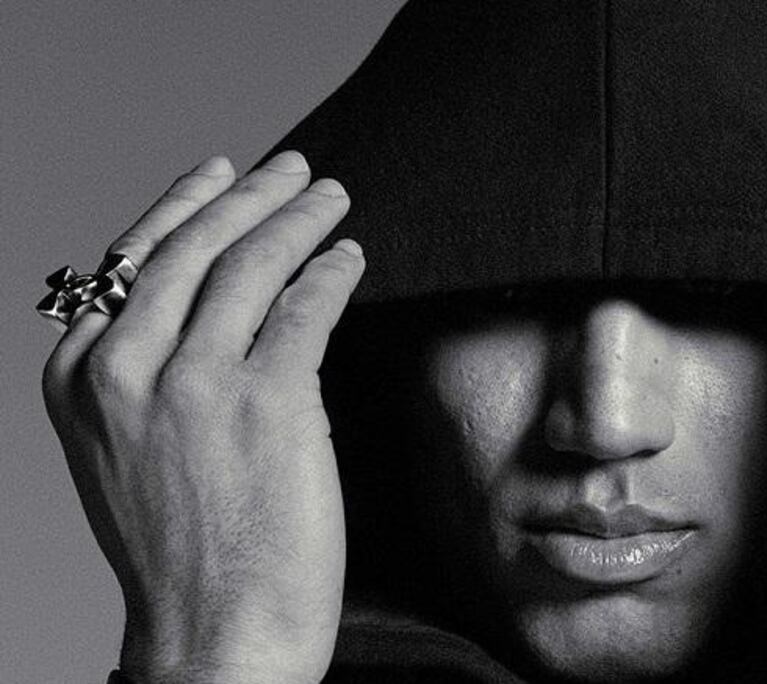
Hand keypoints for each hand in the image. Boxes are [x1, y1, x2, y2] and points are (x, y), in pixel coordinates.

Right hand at [42, 152, 363, 682]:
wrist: (212, 639)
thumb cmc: (181, 552)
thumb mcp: (129, 450)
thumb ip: (149, 374)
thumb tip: (217, 300)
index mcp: (80, 376)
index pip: (134, 259)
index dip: (186, 203)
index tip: (223, 172)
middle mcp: (126, 367)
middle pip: (197, 247)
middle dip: (253, 194)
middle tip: (296, 169)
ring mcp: (195, 383)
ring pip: (253, 264)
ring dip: (299, 218)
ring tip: (331, 199)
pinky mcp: (269, 403)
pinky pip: (307, 308)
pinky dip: (333, 273)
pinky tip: (349, 259)